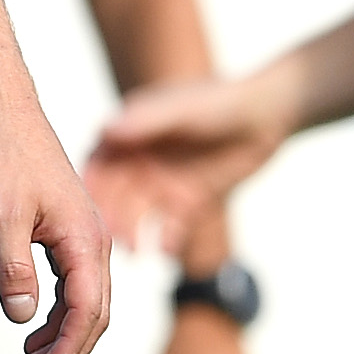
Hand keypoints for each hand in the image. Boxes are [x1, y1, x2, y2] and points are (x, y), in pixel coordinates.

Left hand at [0, 119, 113, 353]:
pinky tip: (33, 329)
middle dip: (71, 353)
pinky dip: (59, 314)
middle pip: (96, 314)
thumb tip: (21, 318)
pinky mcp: (71, 236)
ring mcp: (86, 240)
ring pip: (87, 303)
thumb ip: (12, 268)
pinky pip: (75, 286)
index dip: (68, 350)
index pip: (87, 311)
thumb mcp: (2, 218)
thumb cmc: (5, 163)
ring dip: (64, 337)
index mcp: (86, 241)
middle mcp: (95, 243)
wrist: (9, 122)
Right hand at [88, 73, 295, 256]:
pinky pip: (170, 228)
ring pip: (139, 215)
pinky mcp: (187, 202)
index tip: (86, 206)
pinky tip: (167, 250)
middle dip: (112, 218)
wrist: (266, 116)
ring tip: (138, 252)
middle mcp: (141, 162)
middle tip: (113, 238)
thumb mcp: (181, 110)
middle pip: (116, 196)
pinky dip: (166, 240)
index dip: (90, 185)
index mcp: (131, 135)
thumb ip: (146, 122)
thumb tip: (105, 131)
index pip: (99, 163)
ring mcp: (163, 184)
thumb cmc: (219, 101)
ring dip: (134, 234)